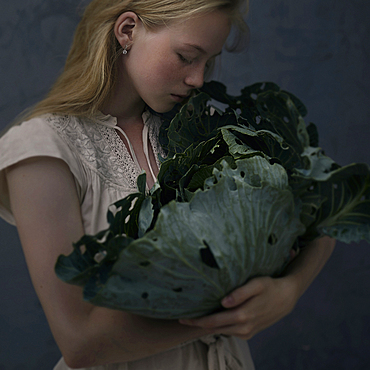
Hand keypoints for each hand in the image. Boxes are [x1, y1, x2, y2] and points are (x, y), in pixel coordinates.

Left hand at [179, 276, 297, 339]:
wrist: (286, 298)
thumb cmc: (269, 287)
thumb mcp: (256, 284)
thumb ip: (240, 293)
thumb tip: (223, 302)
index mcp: (242, 316)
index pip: (212, 321)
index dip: (196, 321)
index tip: (183, 317)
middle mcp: (243, 327)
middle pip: (213, 328)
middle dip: (197, 324)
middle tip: (182, 317)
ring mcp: (246, 332)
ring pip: (220, 331)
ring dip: (207, 326)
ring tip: (194, 317)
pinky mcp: (249, 333)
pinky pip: (229, 332)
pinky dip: (218, 327)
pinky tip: (212, 319)